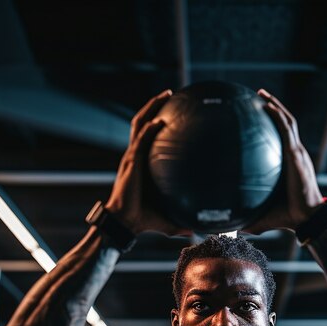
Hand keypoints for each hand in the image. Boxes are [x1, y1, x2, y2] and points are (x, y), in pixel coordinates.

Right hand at [105, 90, 191, 236]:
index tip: (174, 110)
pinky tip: (159, 121)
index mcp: (142, 164)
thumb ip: (183, 220)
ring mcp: (132, 157)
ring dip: (151, 108)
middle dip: (154, 105)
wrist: (126, 223)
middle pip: (143, 122)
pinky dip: (149, 129)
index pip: (148, 136)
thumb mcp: (169, 217)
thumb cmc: (145, 219)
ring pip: (140, 124)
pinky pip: (140, 141)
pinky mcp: (131, 163)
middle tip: (170, 94)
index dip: (158, 120)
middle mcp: (136, 156)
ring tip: (165, 95)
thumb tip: (200, 231)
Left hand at [243, 89, 323, 234]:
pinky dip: (277, 116)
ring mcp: (297, 153)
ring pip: (287, 121)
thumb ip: (248, 214)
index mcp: (291, 164)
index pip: (283, 138)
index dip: (274, 124)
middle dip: (274, 107)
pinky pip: (286, 129)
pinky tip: (267, 105)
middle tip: (258, 96)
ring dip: (275, 105)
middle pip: (286, 123)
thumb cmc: (287, 217)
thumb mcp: (263, 212)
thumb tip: (228, 227)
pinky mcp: (295, 155)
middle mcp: (296, 154)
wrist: (305, 218)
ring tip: (261, 94)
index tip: (260, 114)